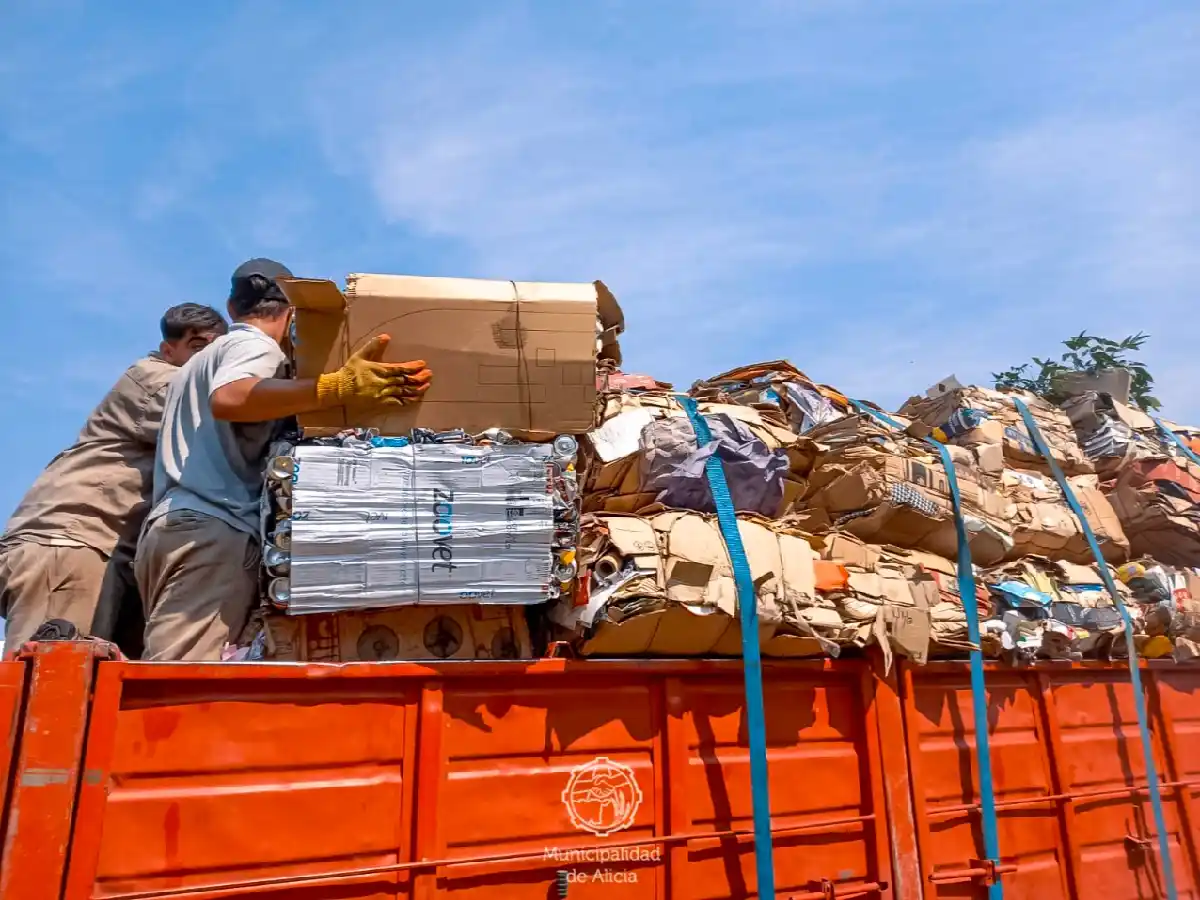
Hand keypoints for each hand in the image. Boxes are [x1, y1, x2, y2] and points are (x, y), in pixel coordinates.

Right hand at [315, 335, 432, 408]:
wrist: (340, 390)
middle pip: (405, 381)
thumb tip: (386, 336)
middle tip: (429, 374)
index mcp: (379, 370)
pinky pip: (398, 403)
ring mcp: (383, 395)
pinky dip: (409, 401)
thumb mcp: (360, 356)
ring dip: (417, 389)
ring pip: (404, 392)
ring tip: (427, 385)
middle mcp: (384, 383)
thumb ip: (373, 346)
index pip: (400, 369)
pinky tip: (417, 398)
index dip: (412, 367)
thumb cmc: (350, 371)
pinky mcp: (382, 404)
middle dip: (418, 378)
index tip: (422, 364)